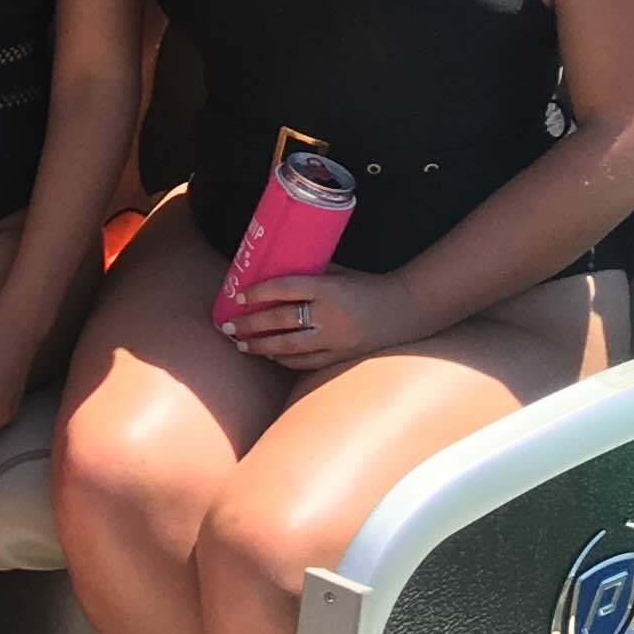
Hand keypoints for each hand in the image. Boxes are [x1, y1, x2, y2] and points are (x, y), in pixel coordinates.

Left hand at [223, 268, 434, 370]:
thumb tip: (272, 270)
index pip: (285, 289)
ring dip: (261, 346)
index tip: (238, 296)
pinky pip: (306, 363)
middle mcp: (330, 315)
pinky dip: (284, 360)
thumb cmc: (367, 285)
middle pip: (281, 321)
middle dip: (250, 325)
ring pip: (289, 347)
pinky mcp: (341, 356)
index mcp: (329, 288)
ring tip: (240, 344)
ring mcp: (336, 339)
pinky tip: (268, 356)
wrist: (407, 308)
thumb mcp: (338, 272)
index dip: (258, 293)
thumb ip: (309, 275)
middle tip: (227, 327)